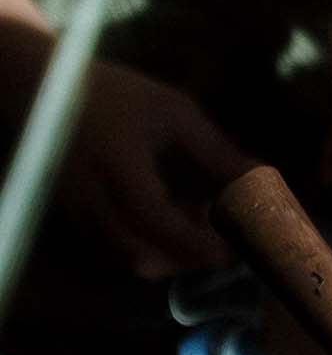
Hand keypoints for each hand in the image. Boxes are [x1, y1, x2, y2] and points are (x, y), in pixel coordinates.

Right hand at [57, 59, 249, 279]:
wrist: (52, 95)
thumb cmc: (119, 95)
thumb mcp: (174, 111)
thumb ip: (213, 149)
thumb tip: (257, 176)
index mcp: (120, 167)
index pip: (155, 220)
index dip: (194, 241)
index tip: (232, 248)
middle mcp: (95, 201)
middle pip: (140, 255)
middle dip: (187, 257)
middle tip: (225, 236)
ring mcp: (81, 216)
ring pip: (127, 259)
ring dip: (170, 253)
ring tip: (203, 218)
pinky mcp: (78, 222)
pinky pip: (116, 251)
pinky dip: (150, 245)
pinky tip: (175, 216)